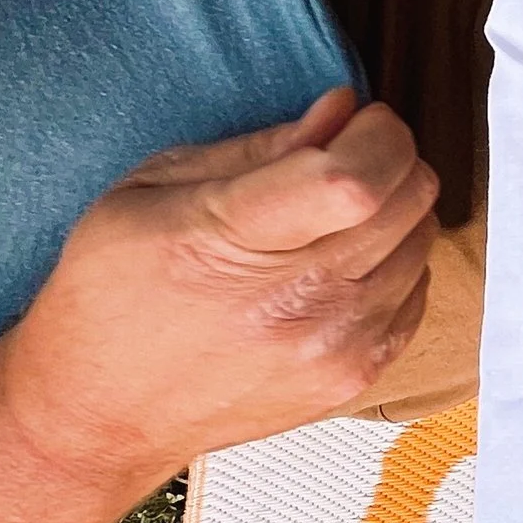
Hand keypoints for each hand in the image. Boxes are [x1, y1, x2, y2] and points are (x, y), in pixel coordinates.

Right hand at [0, 93, 440, 508]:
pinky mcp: (353, 379)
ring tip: (331, 217)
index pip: (356, 179)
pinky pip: (418, 292)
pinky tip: (339, 264)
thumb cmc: (111, 293)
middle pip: (409, 199)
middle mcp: (296, 303)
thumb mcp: (153, 188)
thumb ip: (260, 146)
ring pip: (423, 240)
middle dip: (390, 156)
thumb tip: (342, 108)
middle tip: (344, 157)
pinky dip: (395, 263)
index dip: (377, 133)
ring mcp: (331, 348)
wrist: (99, 414)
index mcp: (234, 242)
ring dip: (394, 211)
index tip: (355, 121)